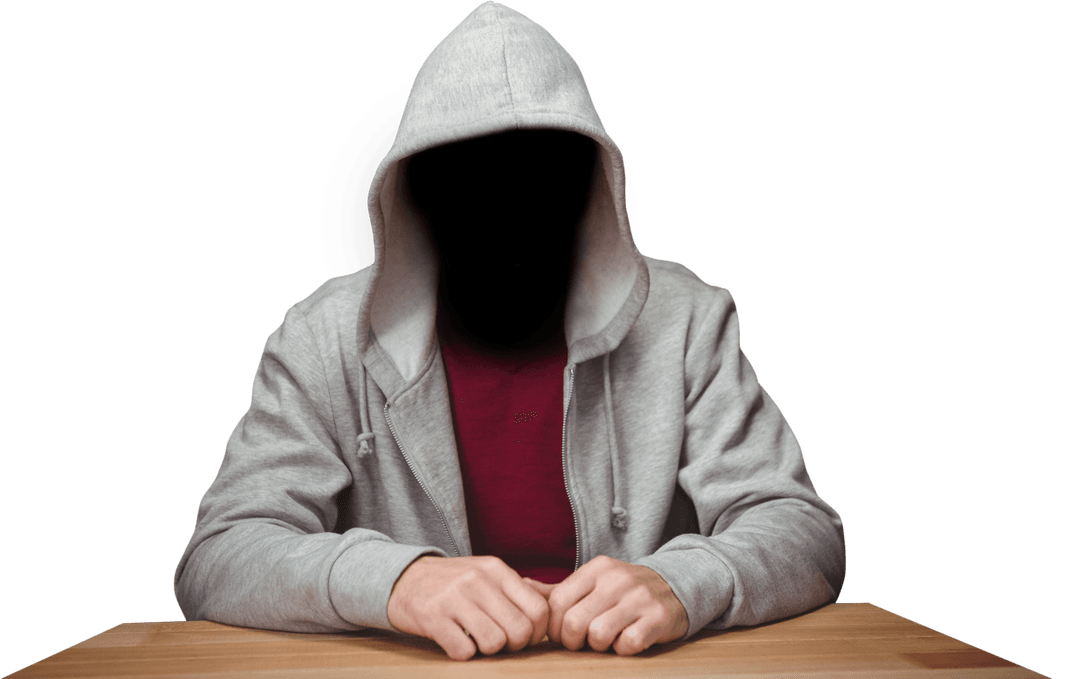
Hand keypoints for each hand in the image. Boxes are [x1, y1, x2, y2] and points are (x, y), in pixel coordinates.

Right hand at [387, 555, 549, 660]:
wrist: (403, 578)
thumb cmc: (454, 582)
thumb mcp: (488, 574)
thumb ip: (521, 588)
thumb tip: (559, 600)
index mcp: (497, 570)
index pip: (539, 609)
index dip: (537, 633)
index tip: (524, 637)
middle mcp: (478, 580)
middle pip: (520, 630)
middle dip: (515, 646)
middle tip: (501, 644)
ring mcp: (454, 598)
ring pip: (495, 642)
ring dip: (489, 651)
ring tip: (477, 641)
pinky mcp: (432, 617)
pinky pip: (463, 651)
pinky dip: (463, 654)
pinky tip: (457, 641)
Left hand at [538, 555, 688, 654]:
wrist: (675, 586)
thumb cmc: (623, 591)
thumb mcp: (592, 582)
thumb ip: (556, 589)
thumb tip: (520, 586)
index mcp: (595, 569)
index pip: (557, 602)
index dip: (554, 627)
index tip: (562, 635)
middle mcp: (616, 579)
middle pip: (574, 622)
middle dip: (573, 641)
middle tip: (582, 643)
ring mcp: (639, 597)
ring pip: (598, 634)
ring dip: (599, 646)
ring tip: (606, 640)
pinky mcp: (659, 617)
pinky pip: (628, 644)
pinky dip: (623, 649)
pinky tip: (627, 640)